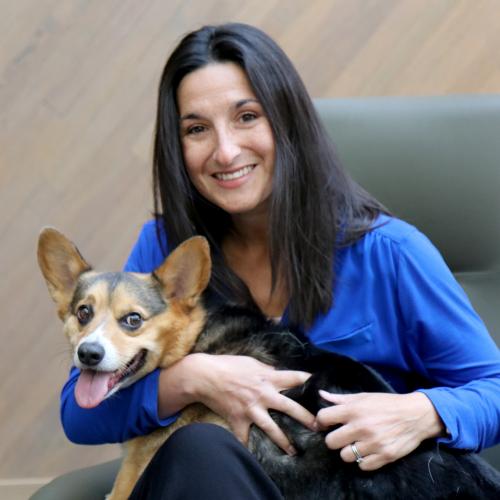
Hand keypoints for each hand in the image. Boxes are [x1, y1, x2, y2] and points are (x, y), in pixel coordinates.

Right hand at [187, 353, 314, 454]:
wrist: (204, 375)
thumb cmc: (227, 364)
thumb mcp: (251, 361)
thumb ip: (266, 369)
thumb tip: (278, 372)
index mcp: (267, 377)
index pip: (294, 378)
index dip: (309, 381)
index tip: (320, 386)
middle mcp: (263, 394)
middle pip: (290, 407)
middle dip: (306, 418)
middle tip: (320, 426)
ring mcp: (251, 409)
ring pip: (272, 428)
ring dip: (284, 441)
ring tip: (294, 452)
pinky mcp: (238, 420)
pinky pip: (245, 438)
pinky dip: (249, 448)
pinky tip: (255, 458)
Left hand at [316, 391, 444, 470]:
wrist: (416, 415)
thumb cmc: (387, 403)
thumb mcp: (363, 396)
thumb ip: (340, 398)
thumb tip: (321, 395)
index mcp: (354, 410)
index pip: (323, 418)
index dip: (321, 422)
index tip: (326, 424)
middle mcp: (361, 427)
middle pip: (331, 442)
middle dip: (334, 439)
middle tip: (342, 436)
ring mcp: (373, 443)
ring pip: (345, 456)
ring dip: (349, 451)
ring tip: (356, 444)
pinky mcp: (384, 456)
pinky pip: (363, 466)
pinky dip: (364, 460)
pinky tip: (368, 451)